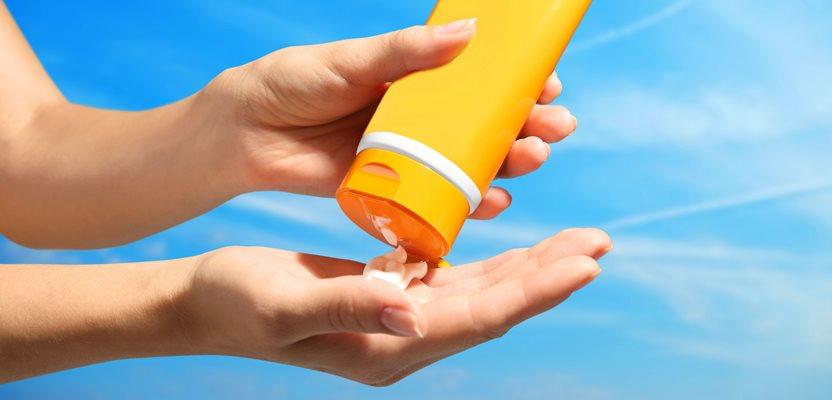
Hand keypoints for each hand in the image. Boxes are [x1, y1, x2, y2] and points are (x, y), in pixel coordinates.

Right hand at [183, 228, 610, 385]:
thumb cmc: (237, 303)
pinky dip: (489, 261)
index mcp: (387, 347)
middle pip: (494, 308)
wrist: (206, 304)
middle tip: (599, 245)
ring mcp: (400, 321)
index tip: (583, 263)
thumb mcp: (285, 305)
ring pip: (481, 293)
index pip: (478, 319)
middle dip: (547, 277)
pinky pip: (453, 281)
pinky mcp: (390, 298)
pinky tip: (513, 245)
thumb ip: (349, 307)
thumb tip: (412, 310)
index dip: (533, 292)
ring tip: (576, 244)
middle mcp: (404, 339)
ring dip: (529, 268)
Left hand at [200, 19, 577, 218]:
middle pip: (482, 126)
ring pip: (468, 163)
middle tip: (554, 128)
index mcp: (411, 80)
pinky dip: (468, 202)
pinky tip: (493, 201)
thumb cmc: (293, 84)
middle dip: (525, 127)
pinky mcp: (390, 191)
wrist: (245, 134)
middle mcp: (416, 119)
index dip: (514, 85)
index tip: (548, 83)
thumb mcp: (350, 62)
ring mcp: (406, 157)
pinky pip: (438, 198)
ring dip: (507, 164)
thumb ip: (404, 52)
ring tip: (533, 158)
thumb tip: (469, 33)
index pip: (475, 82)